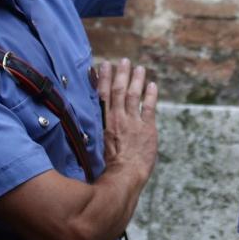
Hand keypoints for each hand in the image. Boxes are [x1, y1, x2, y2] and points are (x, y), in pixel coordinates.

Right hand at [99, 58, 159, 183]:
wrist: (122, 178)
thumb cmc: (105, 170)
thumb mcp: (92, 149)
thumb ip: (92, 134)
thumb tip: (86, 125)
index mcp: (102, 123)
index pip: (101, 95)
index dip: (102, 78)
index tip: (103, 65)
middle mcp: (117, 119)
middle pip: (118, 91)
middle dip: (121, 74)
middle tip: (124, 61)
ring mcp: (133, 123)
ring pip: (133, 95)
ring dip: (137, 80)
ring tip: (139, 68)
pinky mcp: (147, 129)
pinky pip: (149, 107)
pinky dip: (151, 95)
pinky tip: (153, 85)